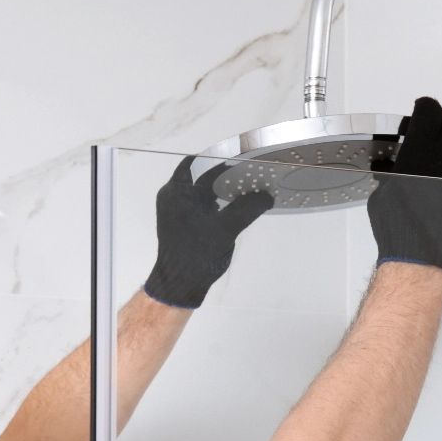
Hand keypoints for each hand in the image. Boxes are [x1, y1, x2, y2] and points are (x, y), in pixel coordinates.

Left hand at [143, 157, 274, 307]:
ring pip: (202, 190)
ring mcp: (177, 210)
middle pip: (200, 175)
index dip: (217, 157)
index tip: (239, 156)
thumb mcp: (227, 227)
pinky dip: (218, 201)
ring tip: (246, 186)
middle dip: (223, 172)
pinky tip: (235, 204)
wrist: (180, 284)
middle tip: (248, 171)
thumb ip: (247, 208)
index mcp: (177, 191)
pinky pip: (202, 203)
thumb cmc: (197, 253)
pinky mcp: (183, 222)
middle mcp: (174, 196)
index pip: (197, 162)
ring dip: (221, 187)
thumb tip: (267, 195)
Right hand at [367, 97, 441, 293]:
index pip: (430, 111)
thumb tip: (392, 167)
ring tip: (434, 171)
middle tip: (431, 129)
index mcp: (420, 151)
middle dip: (441, 122)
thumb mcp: (383, 192)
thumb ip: (392, 171)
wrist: (422, 258)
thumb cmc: (396, 226)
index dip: (424, 107)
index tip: (420, 110)